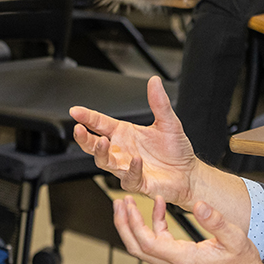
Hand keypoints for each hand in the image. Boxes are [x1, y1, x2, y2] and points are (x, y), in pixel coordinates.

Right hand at [71, 75, 203, 207]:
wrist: (189, 173)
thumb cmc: (175, 150)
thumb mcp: (168, 122)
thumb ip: (159, 102)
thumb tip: (154, 81)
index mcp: (124, 133)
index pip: (99, 123)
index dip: (86, 117)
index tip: (75, 111)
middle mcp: (121, 150)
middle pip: (94, 145)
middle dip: (84, 138)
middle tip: (78, 129)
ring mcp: (126, 167)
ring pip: (105, 162)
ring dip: (101, 153)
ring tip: (103, 142)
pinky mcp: (137, 182)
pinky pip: (129, 177)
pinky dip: (131, 169)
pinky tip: (136, 160)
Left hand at [114, 194, 263, 263]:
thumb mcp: (234, 238)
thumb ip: (215, 221)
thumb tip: (199, 205)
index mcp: (185, 259)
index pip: (148, 243)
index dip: (135, 224)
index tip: (129, 206)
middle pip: (137, 248)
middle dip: (124, 225)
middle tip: (119, 204)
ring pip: (144, 248)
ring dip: (134, 226)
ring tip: (130, 204)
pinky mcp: (179, 261)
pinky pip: (157, 244)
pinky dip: (153, 226)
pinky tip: (159, 209)